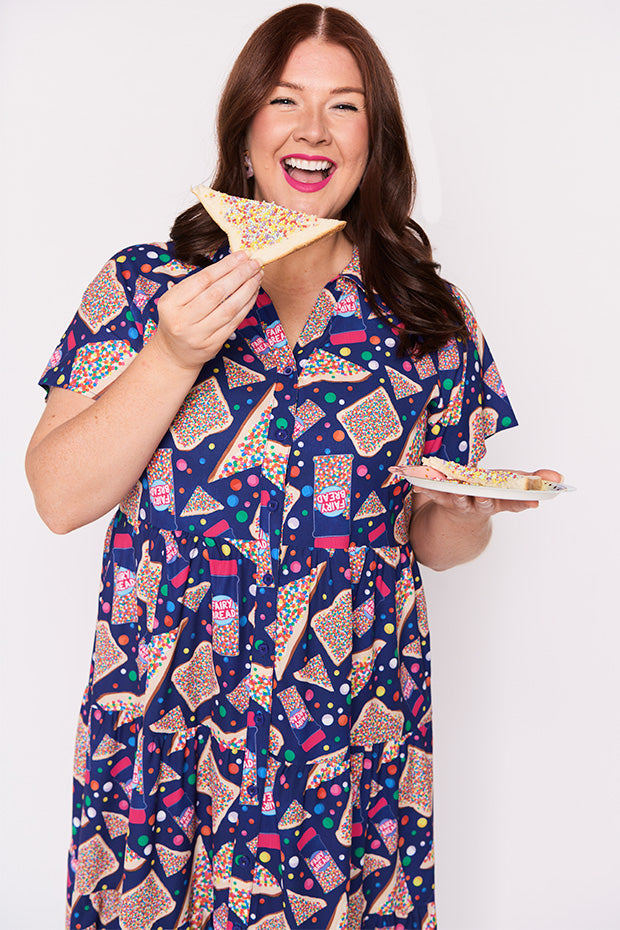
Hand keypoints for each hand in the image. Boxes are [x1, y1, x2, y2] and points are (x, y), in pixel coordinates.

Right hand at [152, 251, 261, 371]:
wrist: (174, 353)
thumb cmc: (178, 319)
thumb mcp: (176, 299)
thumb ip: (198, 284)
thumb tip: (232, 263)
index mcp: (170, 303)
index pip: (203, 279)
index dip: (225, 266)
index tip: (241, 255)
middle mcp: (182, 320)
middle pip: (217, 293)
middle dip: (240, 275)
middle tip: (255, 263)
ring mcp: (198, 335)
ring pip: (229, 308)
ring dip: (247, 290)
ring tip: (257, 276)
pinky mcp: (212, 346)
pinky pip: (234, 322)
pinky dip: (246, 306)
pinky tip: (253, 294)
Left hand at [397, 466, 564, 518]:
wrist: (460, 526)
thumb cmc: (489, 497)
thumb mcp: (510, 488)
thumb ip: (533, 480)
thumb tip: (559, 478)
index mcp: (500, 500)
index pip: (515, 501)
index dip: (524, 500)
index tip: (535, 500)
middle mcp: (482, 504)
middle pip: (486, 501)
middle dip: (487, 498)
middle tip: (487, 495)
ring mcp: (463, 505)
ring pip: (460, 498)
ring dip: (454, 491)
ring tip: (452, 487)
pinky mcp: (444, 502)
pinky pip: (435, 494)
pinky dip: (427, 488)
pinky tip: (418, 482)